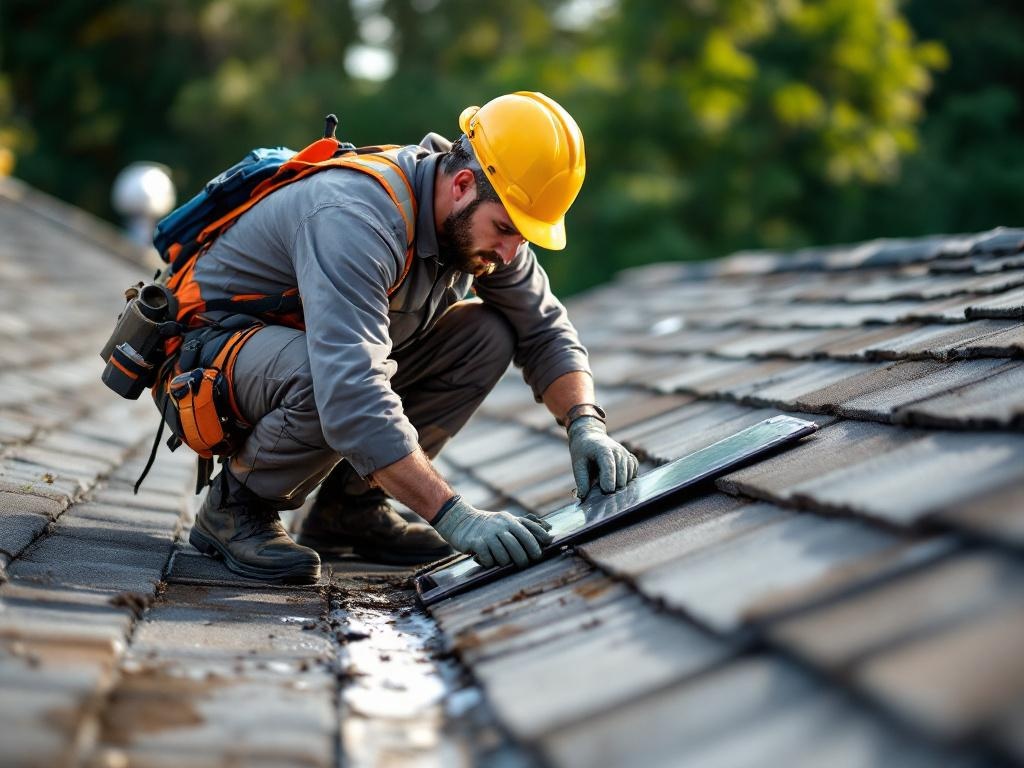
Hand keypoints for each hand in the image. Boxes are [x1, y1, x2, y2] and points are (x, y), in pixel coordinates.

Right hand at [432, 496, 552, 567]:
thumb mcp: (507, 520)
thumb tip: (550, 528)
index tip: (541, 553)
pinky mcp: (476, 542)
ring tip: (501, 562)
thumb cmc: (488, 524)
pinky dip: (489, 563)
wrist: (460, 520)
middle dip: (523, 559)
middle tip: (523, 565)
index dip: (537, 543)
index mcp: (511, 521)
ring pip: (503, 556)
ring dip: (504, 563)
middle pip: (518, 546)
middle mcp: (501, 526)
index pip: (529, 531)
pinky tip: (487, 560)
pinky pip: (488, 558)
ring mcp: (488, 534)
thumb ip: (526, 524)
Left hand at [568, 416, 638, 498]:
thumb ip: (581, 480)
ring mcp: (626, 455)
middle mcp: (619, 452)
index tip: (602, 493)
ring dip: (618, 485)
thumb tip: (584, 497)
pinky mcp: (631, 459)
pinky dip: (626, 480)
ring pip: (629, 479)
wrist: (591, 436)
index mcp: (604, 450)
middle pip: (621, 479)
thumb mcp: (577, 463)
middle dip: (612, 489)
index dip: (607, 484)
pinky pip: (634, 475)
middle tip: (600, 488)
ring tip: (605, 481)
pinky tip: (616, 478)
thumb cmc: (583, 451)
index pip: (610, 469)